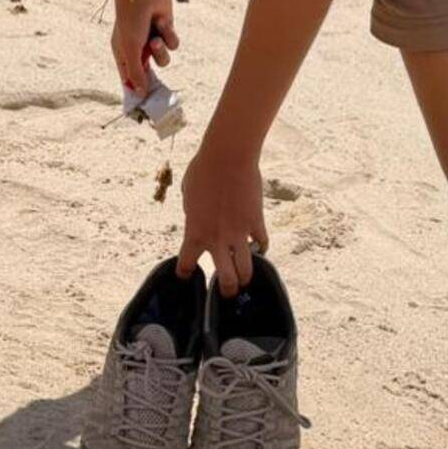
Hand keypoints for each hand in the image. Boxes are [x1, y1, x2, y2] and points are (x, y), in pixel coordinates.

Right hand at [111, 0, 177, 96]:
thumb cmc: (131, 20)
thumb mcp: (129, 48)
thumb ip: (135, 72)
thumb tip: (139, 93)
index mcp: (123, 55)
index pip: (129, 79)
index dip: (136, 91)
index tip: (144, 106)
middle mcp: (138, 50)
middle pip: (149, 74)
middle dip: (154, 79)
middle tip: (161, 94)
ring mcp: (152, 41)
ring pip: (164, 60)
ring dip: (161, 51)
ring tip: (154, 38)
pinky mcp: (166, 31)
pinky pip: (173, 45)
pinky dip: (168, 35)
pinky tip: (161, 22)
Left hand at [177, 141, 267, 294]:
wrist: (227, 157)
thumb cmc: (203, 170)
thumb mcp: (188, 195)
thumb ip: (193, 214)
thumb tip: (198, 218)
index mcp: (195, 233)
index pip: (187, 265)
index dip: (185, 273)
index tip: (186, 275)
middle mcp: (217, 239)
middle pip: (225, 279)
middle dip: (226, 290)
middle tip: (226, 292)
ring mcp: (239, 233)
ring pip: (247, 269)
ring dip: (245, 277)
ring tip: (245, 279)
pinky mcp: (256, 222)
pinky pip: (261, 243)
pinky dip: (260, 248)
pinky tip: (258, 247)